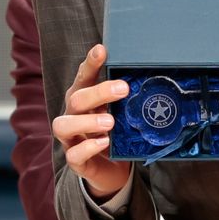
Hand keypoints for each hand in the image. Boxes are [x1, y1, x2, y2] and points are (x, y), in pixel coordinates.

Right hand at [52, 44, 132, 200]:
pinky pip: (73, 155)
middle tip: (123, 89)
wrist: (111, 169)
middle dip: (98, 92)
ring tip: (110, 121)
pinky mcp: (76, 161)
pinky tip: (104, 142)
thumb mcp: (122, 112)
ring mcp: (71, 139)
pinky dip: (88, 147)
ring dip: (87, 121)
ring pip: (63, 125)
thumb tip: (155, 79)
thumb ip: (128, 99)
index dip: (91, 63)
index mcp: (84, 98)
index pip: (84, 76)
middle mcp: (73, 115)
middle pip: (75, 98)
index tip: (102, 50)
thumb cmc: (116, 134)